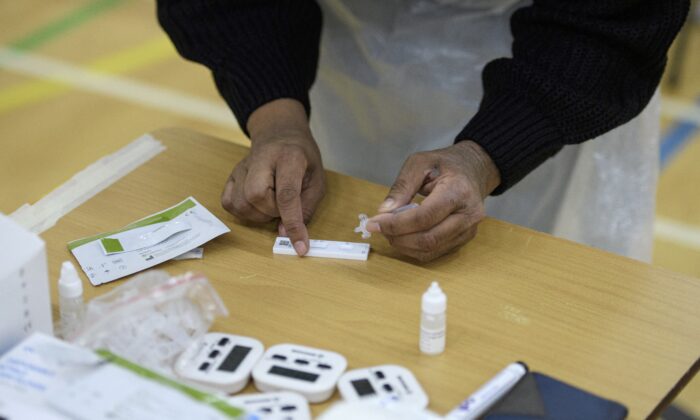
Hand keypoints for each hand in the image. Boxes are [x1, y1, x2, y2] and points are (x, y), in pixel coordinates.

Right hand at [221, 99, 325, 255]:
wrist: (280, 134)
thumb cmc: (302, 158)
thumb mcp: (317, 180)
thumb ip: (305, 207)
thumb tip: (286, 233)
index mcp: (289, 157)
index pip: (287, 193)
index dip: (293, 222)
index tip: (300, 246)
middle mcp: (262, 159)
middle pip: (256, 196)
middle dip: (272, 212)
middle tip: (283, 207)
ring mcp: (242, 166)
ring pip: (240, 203)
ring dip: (259, 214)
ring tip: (272, 204)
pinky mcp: (231, 175)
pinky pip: (229, 202)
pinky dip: (243, 211)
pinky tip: (257, 205)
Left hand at [366, 141, 499, 261]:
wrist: (473, 170)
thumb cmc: (445, 164)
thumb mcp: (419, 162)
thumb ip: (402, 186)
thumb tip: (384, 212)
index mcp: (459, 191)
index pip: (425, 217)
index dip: (396, 224)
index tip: (374, 223)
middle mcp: (469, 215)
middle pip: (429, 238)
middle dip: (398, 237)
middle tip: (379, 228)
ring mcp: (468, 230)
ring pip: (431, 249)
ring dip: (404, 245)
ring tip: (390, 231)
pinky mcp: (463, 239)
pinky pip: (435, 252)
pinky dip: (414, 249)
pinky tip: (403, 236)